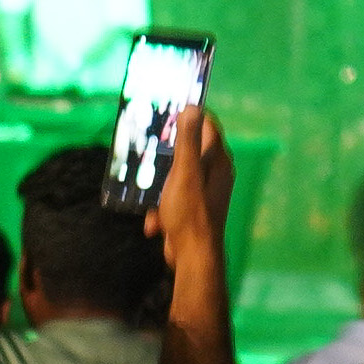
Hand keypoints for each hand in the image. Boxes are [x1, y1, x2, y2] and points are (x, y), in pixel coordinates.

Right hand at [155, 101, 231, 288]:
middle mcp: (215, 172)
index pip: (207, 124)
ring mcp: (204, 191)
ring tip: (147, 194)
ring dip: (158, 185)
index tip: (164, 115)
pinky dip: (161, 207)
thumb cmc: (189, 211)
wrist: (192, 256)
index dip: (187, 116)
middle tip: (146, 151)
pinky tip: (154, 222)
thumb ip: (188, 141)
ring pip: (176, 175)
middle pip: (190, 149)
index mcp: (218, 160)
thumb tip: (192, 106)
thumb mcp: (184, 172)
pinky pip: (173, 197)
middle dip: (166, 153)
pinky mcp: (193, 208)